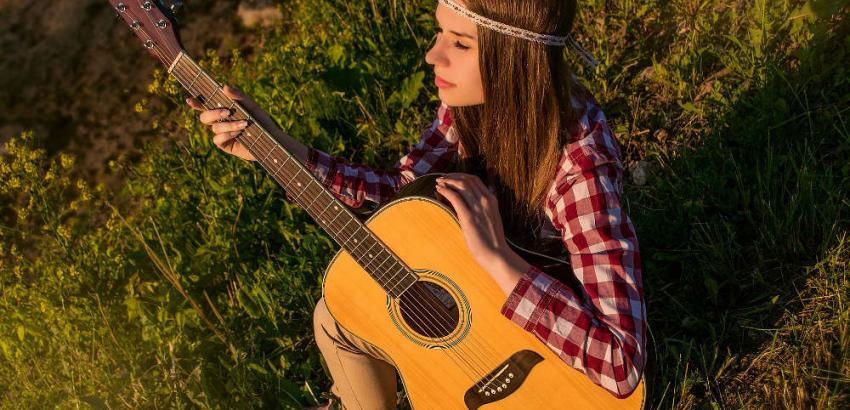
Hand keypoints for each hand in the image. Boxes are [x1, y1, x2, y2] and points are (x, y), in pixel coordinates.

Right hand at [187, 85, 280, 160]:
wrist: (272, 140)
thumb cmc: (261, 121)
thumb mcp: (252, 107)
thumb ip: (239, 97)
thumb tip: (224, 87)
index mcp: (223, 111)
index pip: (205, 105)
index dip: (196, 103)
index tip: (190, 99)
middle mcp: (220, 122)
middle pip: (204, 116)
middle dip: (213, 113)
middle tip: (227, 112)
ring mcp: (221, 134)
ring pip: (214, 127)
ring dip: (228, 125)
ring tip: (243, 124)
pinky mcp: (225, 145)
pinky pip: (217, 139)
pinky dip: (227, 135)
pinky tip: (238, 134)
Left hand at [435, 173, 529, 294]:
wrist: (496, 255)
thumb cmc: (492, 240)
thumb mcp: (492, 218)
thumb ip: (486, 206)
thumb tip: (481, 197)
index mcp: (492, 200)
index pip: (475, 180)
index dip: (461, 176)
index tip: (451, 177)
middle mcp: (486, 200)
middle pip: (467, 179)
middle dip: (453, 176)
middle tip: (442, 178)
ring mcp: (478, 208)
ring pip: (461, 184)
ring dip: (448, 181)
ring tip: (438, 182)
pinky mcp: (469, 217)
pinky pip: (455, 197)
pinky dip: (446, 190)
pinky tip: (439, 189)